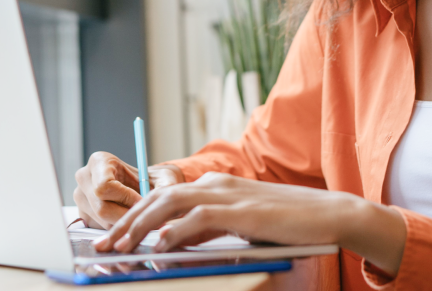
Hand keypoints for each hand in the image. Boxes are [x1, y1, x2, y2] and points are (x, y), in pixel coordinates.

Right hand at [72, 152, 184, 228]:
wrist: (143, 187)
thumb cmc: (151, 179)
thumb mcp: (163, 178)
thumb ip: (166, 185)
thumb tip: (167, 196)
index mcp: (99, 161)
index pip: (104, 186)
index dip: (126, 198)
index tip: (143, 202)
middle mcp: (84, 177)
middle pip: (101, 207)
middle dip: (127, 216)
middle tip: (146, 219)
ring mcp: (80, 197)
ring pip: (101, 221)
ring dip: (124, 225)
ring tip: (141, 220)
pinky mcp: (83, 215)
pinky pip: (100, 228)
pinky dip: (118, 230)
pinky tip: (130, 223)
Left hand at [92, 172, 406, 274]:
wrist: (328, 215)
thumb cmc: (284, 224)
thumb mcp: (236, 226)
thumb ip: (204, 230)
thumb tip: (169, 242)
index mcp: (212, 186)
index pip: (160, 197)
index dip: (132, 216)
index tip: (111, 236)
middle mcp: (214, 184)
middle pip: (156, 198)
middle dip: (125, 222)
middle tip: (103, 245)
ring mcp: (227, 195)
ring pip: (169, 204)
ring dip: (141, 226)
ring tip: (121, 247)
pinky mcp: (241, 211)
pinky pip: (199, 219)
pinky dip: (176, 231)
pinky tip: (160, 246)